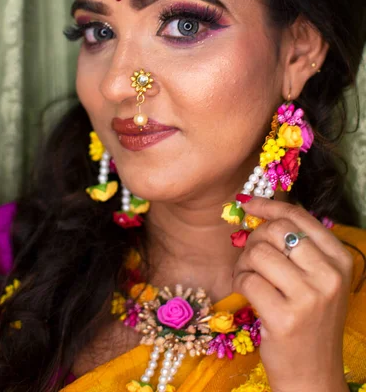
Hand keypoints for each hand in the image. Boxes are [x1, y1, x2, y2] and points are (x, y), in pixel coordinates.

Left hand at [231, 198, 352, 391]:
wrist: (312, 374)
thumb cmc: (309, 320)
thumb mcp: (317, 279)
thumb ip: (297, 246)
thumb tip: (258, 208)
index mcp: (340, 260)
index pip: (299, 217)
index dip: (269, 206)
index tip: (248, 204)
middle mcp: (329, 276)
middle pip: (276, 231)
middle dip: (254, 238)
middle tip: (251, 255)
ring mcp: (309, 298)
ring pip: (259, 253)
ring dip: (244, 262)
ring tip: (249, 277)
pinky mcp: (284, 318)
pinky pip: (248, 280)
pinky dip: (239, 281)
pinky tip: (246, 292)